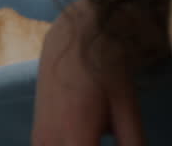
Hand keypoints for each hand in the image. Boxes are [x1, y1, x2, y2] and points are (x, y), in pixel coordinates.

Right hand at [32, 0, 142, 145]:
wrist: (73, 36)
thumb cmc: (104, 68)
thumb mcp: (127, 108)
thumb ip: (134, 143)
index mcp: (75, 136)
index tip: (117, 144)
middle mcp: (50, 141)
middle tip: (108, 134)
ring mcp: (39, 139)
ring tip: (100, 136)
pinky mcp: (37, 134)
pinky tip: (90, 139)